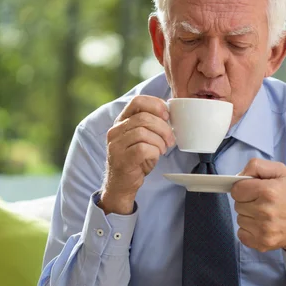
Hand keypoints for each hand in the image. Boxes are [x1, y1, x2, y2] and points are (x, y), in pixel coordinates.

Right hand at [99, 95, 174, 214]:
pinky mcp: (122, 159)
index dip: (156, 105)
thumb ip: (150, 125)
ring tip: (163, 149)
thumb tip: (169, 114)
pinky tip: (156, 155)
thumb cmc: (135, 160)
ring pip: (143, 132)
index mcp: (121, 121)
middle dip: (163, 127)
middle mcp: (115, 131)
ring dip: (159, 140)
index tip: (167, 115)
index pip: (137, 101)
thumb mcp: (142, 139)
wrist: (121, 184)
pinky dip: (154, 151)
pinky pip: (143, 148)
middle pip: (143, 117)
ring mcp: (116, 145)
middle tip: (170, 139)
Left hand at [231, 158, 285, 251]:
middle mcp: (265, 211)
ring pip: (239, 219)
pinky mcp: (262, 242)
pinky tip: (261, 226)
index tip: (253, 191)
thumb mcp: (280, 172)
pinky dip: (248, 231)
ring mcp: (263, 229)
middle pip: (237, 205)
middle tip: (262, 202)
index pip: (236, 189)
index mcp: (268, 191)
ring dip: (248, 217)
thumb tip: (238, 176)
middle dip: (247, 202)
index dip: (243, 189)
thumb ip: (256, 166)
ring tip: (264, 214)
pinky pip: (241, 234)